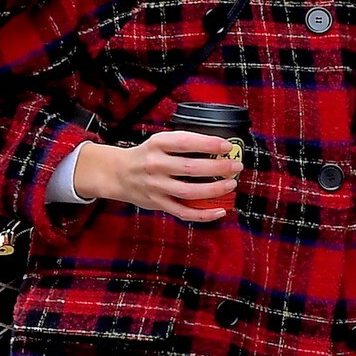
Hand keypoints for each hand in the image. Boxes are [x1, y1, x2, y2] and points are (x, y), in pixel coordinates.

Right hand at [74, 131, 241, 223]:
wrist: (118, 174)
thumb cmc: (146, 156)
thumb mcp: (159, 141)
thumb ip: (182, 143)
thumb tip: (218, 147)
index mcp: (157, 144)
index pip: (186, 142)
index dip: (209, 144)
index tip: (227, 146)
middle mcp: (155, 165)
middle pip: (191, 168)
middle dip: (218, 167)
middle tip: (236, 166)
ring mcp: (156, 187)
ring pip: (189, 192)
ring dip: (214, 190)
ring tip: (231, 185)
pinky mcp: (158, 204)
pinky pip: (184, 212)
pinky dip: (203, 214)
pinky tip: (220, 211)